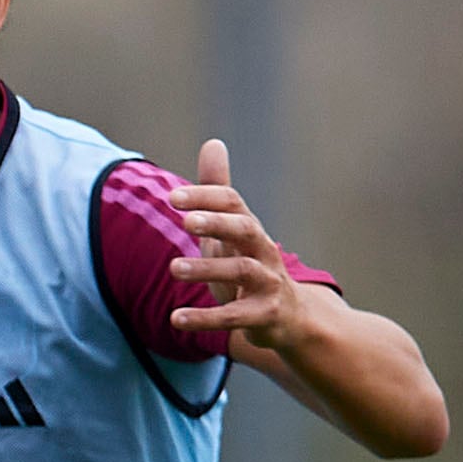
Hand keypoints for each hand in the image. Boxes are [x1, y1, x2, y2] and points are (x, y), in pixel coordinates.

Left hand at [167, 139, 311, 357]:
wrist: (289, 317)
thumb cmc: (250, 266)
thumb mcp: (230, 230)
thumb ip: (216, 190)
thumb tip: (212, 142)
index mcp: (249, 229)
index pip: (232, 203)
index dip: (205, 198)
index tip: (173, 197)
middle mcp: (263, 251)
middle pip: (245, 230)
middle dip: (217, 224)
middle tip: (184, 222)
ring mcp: (267, 283)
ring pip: (242, 271)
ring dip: (207, 269)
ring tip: (173, 268)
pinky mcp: (264, 315)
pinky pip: (235, 317)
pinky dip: (207, 318)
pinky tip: (176, 319)